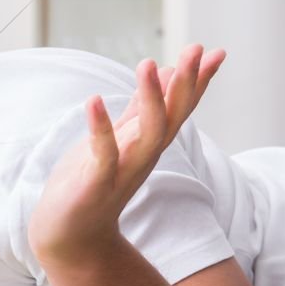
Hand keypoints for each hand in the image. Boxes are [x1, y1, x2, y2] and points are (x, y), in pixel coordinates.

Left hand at [27, 44, 226, 266]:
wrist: (68, 236)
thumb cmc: (89, 185)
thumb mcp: (117, 141)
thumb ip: (137, 112)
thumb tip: (162, 74)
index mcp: (146, 145)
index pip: (178, 110)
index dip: (197, 82)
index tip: (215, 52)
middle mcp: (142, 157)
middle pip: (173, 117)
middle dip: (185, 84)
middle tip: (195, 49)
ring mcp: (121, 171)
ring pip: (148, 133)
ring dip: (151, 99)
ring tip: (147, 64)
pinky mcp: (95, 184)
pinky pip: (103, 154)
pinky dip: (100, 127)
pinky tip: (94, 100)